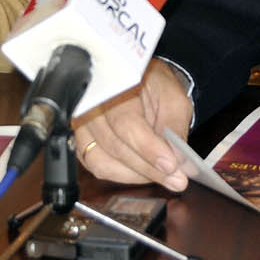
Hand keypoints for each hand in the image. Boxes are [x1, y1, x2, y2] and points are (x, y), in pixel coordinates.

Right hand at [73, 59, 193, 191]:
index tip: (171, 165)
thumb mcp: (172, 98)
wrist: (137, 80)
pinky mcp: (82, 143)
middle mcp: (90, 107)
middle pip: (116, 148)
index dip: (148, 149)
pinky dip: (122, 174)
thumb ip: (174, 127)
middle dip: (149, 169)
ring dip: (136, 175)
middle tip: (176, 178)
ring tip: (161, 175)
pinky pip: (97, 167)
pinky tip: (142, 172)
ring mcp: (82, 127)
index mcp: (112, 87)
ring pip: (103, 163)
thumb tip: (178, 159)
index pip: (126, 125)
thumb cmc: (152, 85)